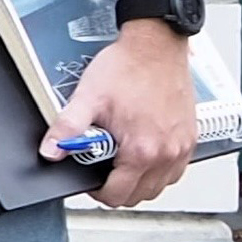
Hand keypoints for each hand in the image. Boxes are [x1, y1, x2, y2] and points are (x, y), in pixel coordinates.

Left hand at [47, 26, 196, 208]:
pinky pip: (176, 170)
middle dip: (118, 190)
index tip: (90, 179)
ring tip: (121, 162)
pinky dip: (159, 171)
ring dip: (140, 182)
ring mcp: (182, 147)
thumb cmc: (127, 68)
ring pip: (161, 186)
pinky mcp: (191, 137)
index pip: (118, 195)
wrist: (155, 45)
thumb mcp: (87, 98)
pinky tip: (143, 154)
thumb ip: (66, 128)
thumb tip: (51, 150)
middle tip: (102, 170)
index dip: (97, 192)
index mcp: (142, 150)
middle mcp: (167, 153)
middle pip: (140, 196)